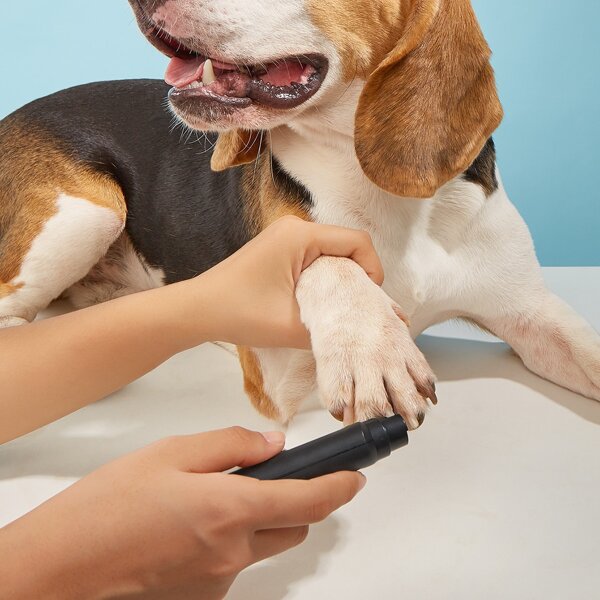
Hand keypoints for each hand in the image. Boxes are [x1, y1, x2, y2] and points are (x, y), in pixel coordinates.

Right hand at [0, 427, 365, 599]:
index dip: (341, 486)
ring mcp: (219, 582)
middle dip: (294, 501)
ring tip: (209, 501)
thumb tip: (273, 444)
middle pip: (294, 526)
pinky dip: (227, 543)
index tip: (356, 475)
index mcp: (230, 509)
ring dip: (257, 522)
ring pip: (264, 546)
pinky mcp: (202, 598)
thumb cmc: (106, 506)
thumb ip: (230, 444)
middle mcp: (233, 552)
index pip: (310, 499)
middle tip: (264, 478)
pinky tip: (187, 529)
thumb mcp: (170, 453)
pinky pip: (233, 565)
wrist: (59, 569)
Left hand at [194, 216, 383, 347]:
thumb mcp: (292, 326)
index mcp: (300, 236)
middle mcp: (294, 227)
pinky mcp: (278, 248)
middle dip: (357, 276)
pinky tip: (316, 301)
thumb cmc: (240, 313)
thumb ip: (331, 326)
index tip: (367, 300)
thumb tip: (355, 330)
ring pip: (331, 251)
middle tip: (354, 308)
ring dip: (339, 278)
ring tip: (336, 308)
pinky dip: (322, 277)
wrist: (197, 310)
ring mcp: (284, 235)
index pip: (358, 242)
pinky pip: (314, 256)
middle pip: (346, 245)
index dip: (373, 270)